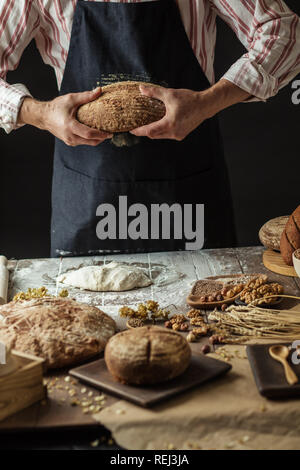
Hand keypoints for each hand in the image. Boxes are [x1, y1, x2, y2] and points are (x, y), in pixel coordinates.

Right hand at [19, 88, 111, 146]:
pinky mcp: (69, 142)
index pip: (89, 134)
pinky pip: (83, 142)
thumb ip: (86, 96)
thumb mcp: (71, 99)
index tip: (110, 132)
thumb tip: (99, 90)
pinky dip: (90, 139)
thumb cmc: (56, 107)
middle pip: (91, 141)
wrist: (43, 116)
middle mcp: (70, 136)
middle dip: (102, 138)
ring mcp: (69, 141)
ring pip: (88, 143)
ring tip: (105, 132)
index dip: (101, 134)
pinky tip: (95, 133)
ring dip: (97, 139)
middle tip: (110, 133)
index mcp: (70, 126)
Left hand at [130, 80, 250, 140]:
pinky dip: (161, 131)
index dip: (139, 131)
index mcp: (169, 124)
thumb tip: (141, 89)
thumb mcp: (170, 94)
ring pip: (160, 136)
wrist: (205, 105)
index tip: (131, 129)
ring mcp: (178, 135)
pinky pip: (167, 135)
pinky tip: (159, 124)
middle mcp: (173, 132)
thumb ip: (154, 92)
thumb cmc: (189, 99)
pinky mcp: (181, 135)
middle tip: (136, 126)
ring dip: (153, 132)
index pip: (149, 131)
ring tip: (146, 125)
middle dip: (144, 132)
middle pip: (153, 136)